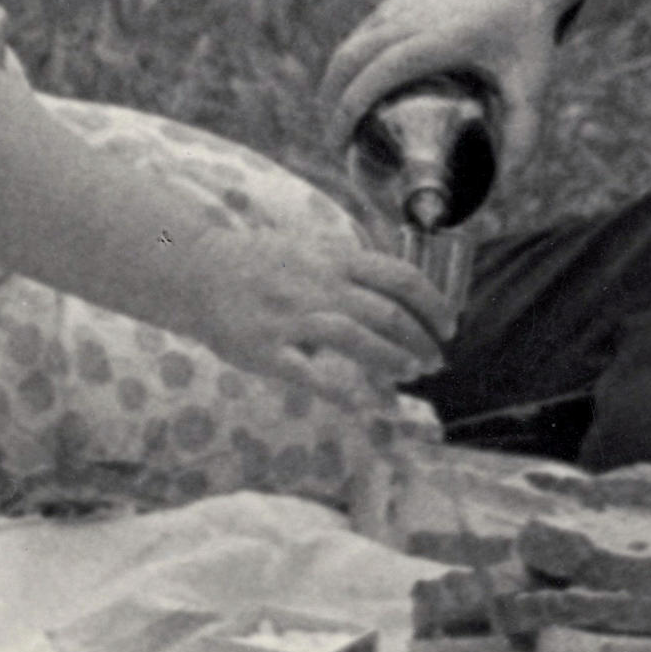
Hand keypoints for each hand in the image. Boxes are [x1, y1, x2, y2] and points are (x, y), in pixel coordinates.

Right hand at [178, 223, 456, 404]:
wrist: (199, 270)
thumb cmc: (262, 262)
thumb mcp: (314, 249)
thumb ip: (353, 268)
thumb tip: (401, 291)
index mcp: (335, 259)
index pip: (401, 277)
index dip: (434, 303)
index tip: (450, 326)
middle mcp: (319, 285)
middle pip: (387, 313)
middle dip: (421, 341)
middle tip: (434, 361)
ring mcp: (293, 318)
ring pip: (356, 337)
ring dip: (391, 360)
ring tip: (409, 373)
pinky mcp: (268, 349)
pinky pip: (310, 373)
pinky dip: (341, 389)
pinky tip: (363, 403)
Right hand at [319, 0, 578, 170]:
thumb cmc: (527, 36)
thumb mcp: (533, 84)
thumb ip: (522, 133)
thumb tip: (503, 185)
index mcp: (447, 36)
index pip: (384, 68)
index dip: (353, 104)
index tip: (340, 141)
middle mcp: (416, 16)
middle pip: (354, 57)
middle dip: (333, 102)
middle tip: (335, 145)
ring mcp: (404, 6)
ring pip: (352, 44)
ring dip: (335, 84)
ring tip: (338, 125)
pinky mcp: (399, 2)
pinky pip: (362, 35)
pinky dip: (347, 65)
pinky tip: (349, 93)